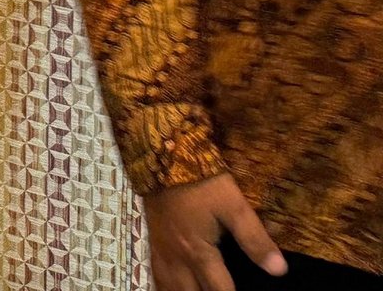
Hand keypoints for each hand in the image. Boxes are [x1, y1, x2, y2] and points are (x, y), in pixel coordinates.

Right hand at [145, 174, 285, 290]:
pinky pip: (155, 274)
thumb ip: (254, 239)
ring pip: (168, 288)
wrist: (163, 155)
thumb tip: (279, 270)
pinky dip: (165, 288)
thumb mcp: (233, 206)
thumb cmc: (201, 182)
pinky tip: (170, 289)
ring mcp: (161, 250)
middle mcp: (177, 258)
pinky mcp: (152, 240)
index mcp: (198, 253)